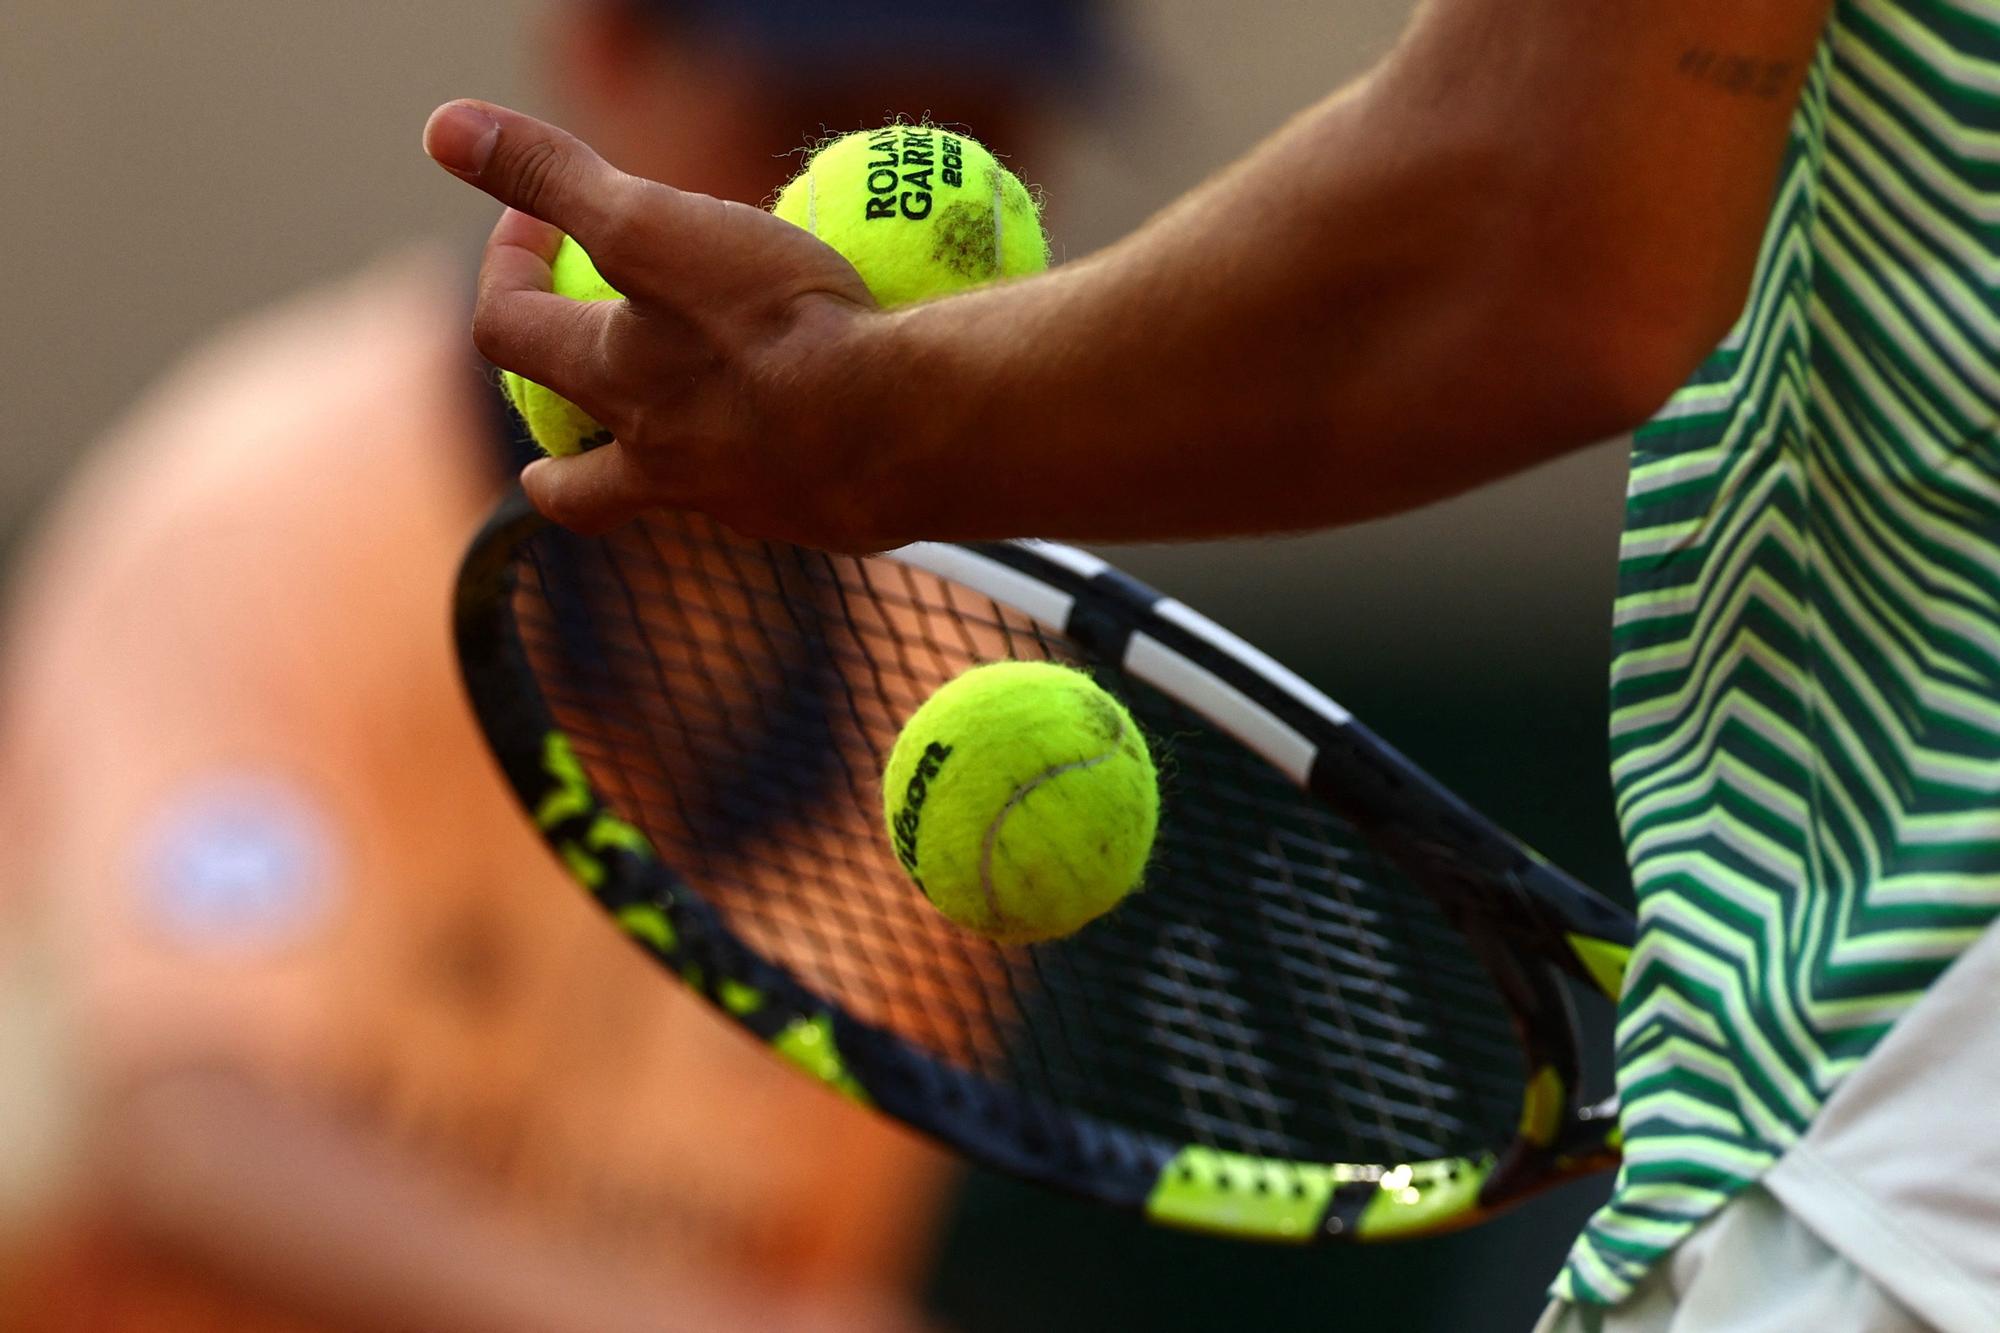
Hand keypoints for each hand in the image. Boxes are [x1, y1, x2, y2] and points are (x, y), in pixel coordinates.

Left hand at [425, 101, 885, 543]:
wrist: (899, 426)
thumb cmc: (775, 324)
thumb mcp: (654, 228)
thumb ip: (555, 178)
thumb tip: (442, 126)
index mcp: (609, 381)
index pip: (506, 329)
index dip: (504, 269)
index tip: (533, 223)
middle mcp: (655, 459)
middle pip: (569, 475)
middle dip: (550, 438)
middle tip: (569, 392)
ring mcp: (731, 501)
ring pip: (662, 503)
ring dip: (642, 479)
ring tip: (660, 454)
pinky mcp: (804, 516)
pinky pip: (762, 503)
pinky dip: (758, 475)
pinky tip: (795, 443)